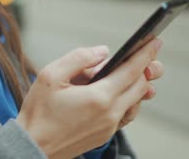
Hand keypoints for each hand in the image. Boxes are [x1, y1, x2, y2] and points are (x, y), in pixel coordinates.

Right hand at [16, 39, 161, 158]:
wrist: (32, 146)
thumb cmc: (38, 111)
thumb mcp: (51, 75)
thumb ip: (79, 58)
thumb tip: (103, 51)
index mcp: (99, 97)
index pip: (132, 70)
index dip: (145, 54)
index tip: (156, 41)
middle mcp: (110, 114)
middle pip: (140, 87)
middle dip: (146, 68)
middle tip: (149, 54)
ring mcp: (109, 127)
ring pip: (134, 102)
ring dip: (137, 85)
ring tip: (134, 72)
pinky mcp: (104, 135)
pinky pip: (125, 114)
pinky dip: (127, 100)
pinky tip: (118, 92)